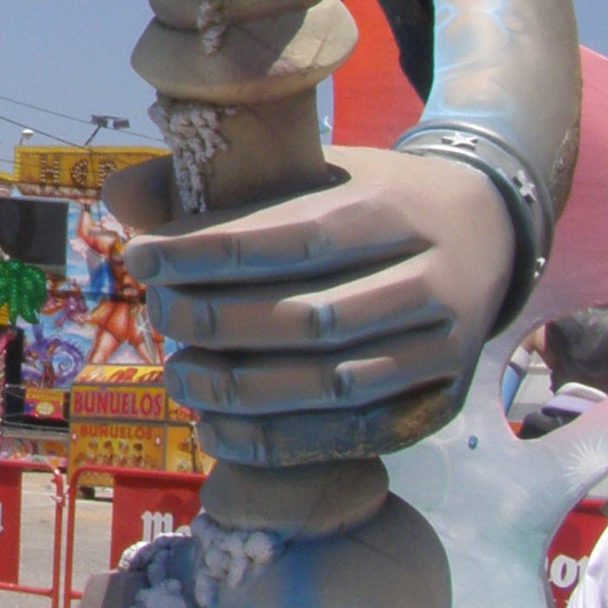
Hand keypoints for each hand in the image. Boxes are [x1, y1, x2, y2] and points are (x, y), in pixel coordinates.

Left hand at [108, 143, 514, 451]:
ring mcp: (444, 346)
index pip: (290, 236)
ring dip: (242, 391)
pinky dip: (280, 441)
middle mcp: (428, 279)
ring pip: (332, 383)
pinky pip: (355, 434)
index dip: (209, 253)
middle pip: (309, 317)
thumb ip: (221, 185)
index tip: (142, 257)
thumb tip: (118, 198)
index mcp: (392, 208)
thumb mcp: (316, 166)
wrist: (489, 229)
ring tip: (179, 377)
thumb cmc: (372, 196)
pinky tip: (219, 430)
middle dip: (217, 323)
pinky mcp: (443, 400)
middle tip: (157, 316)